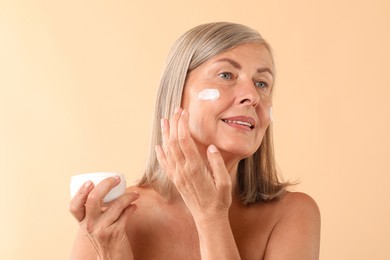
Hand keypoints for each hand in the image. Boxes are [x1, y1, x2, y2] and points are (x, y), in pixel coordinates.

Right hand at [69, 177, 138, 259]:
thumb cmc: (105, 239)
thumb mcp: (94, 227)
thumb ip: (96, 212)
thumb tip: (107, 189)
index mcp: (82, 222)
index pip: (74, 206)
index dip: (80, 192)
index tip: (90, 181)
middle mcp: (89, 225)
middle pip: (93, 199)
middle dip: (106, 184)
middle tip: (116, 179)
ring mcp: (102, 229)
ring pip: (116, 205)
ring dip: (128, 196)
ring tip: (135, 194)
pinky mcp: (115, 233)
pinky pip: (126, 213)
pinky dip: (132, 207)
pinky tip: (134, 206)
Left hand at [155, 107, 231, 221]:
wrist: (208, 218)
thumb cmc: (219, 200)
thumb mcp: (225, 182)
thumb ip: (217, 164)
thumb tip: (211, 147)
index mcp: (195, 168)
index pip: (185, 140)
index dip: (182, 124)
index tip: (184, 113)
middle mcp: (183, 170)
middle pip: (174, 142)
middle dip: (174, 124)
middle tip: (176, 111)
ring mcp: (177, 175)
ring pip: (167, 150)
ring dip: (165, 134)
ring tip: (165, 121)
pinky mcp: (175, 180)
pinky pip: (165, 164)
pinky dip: (160, 153)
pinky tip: (159, 145)